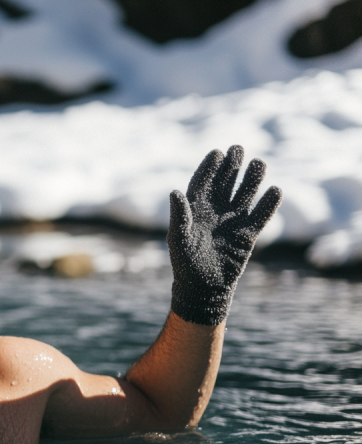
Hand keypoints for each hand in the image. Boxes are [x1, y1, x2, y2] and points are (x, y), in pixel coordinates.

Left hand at [168, 145, 281, 325]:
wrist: (203, 287)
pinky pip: (260, 216)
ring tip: (259, 163)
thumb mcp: (179, 239)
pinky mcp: (247, 234)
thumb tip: (174, 192)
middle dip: (232, 167)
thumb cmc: (185, 263)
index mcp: (196, 209)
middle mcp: (215, 211)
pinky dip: (268, 204)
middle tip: (238, 149)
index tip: (217, 153)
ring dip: (252, 180)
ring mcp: (232, 221)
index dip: (209, 168)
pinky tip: (275, 190)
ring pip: (244, 194)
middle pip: (225, 183)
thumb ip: (179, 216)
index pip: (203, 183)